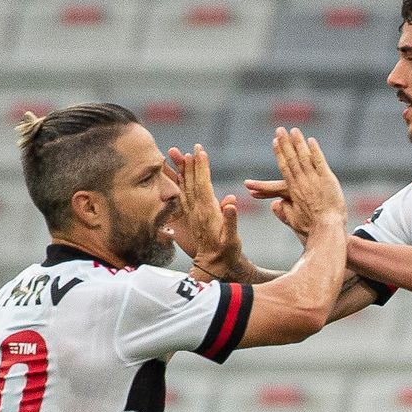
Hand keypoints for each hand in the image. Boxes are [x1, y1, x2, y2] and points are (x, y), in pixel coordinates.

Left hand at [162, 144, 242, 277]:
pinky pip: (184, 196)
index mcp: (208, 212)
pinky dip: (182, 182)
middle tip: (189, 147)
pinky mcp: (192, 216)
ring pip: (185, 187)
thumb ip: (231, 221)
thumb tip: (230, 204)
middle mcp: (197, 210)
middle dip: (191, 164)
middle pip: (192, 182)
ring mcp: (193, 213)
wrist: (214, 265)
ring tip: (179, 154)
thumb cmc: (227, 252)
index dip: (202, 168)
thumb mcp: (232, 239)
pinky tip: (179, 174)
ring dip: (183, 170)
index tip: (200, 152)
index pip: (203, 184)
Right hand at [245, 127, 345, 239]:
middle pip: (292, 159)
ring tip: (294, 130)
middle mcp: (302, 182)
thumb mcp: (293, 221)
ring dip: (298, 143)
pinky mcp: (327, 179)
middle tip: (280, 130)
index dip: (279, 154)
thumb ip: (283, 212)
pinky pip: (319, 162)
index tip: (275, 142)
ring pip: (304, 157)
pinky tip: (311, 141)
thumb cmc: (311, 228)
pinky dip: (314, 151)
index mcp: (293, 190)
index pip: (284, 168)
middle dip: (285, 143)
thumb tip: (273, 205)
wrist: (327, 229)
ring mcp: (314, 179)